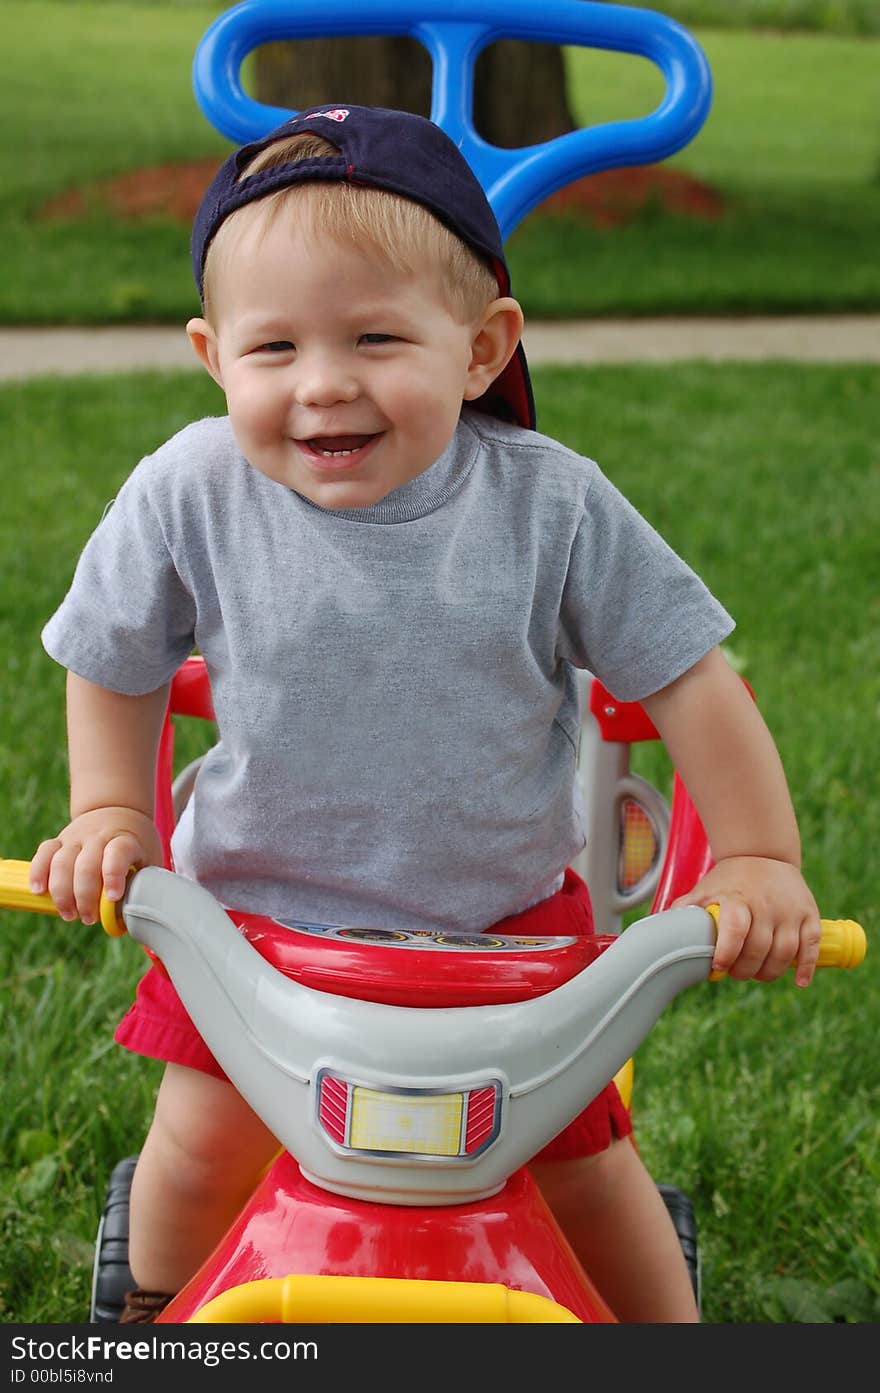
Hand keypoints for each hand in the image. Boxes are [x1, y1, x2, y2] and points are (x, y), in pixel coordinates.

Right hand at [29, 808, 162, 925]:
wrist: (118, 810)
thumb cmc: (136, 843)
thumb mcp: (149, 858)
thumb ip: (145, 884)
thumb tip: (140, 918)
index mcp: (125, 839)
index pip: (117, 853)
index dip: (113, 875)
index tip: (113, 897)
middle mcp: (98, 836)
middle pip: (86, 865)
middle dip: (84, 897)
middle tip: (88, 918)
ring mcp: (76, 837)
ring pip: (61, 862)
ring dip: (62, 892)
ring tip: (69, 914)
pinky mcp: (60, 840)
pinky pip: (44, 853)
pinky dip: (38, 872)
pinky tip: (39, 891)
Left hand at [673, 856, 821, 987]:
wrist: (763, 854)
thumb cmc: (728, 880)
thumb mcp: (704, 890)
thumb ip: (685, 911)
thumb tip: (661, 935)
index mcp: (737, 898)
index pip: (736, 928)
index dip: (728, 952)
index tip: (718, 967)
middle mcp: (766, 904)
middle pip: (760, 948)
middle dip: (746, 970)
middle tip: (736, 973)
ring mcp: (790, 910)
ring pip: (785, 952)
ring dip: (770, 972)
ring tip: (757, 974)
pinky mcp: (809, 914)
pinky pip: (811, 946)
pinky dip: (806, 967)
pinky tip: (799, 981)